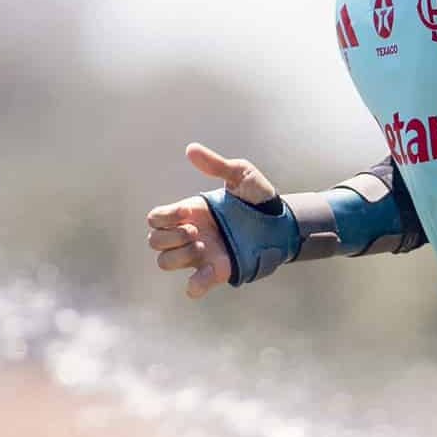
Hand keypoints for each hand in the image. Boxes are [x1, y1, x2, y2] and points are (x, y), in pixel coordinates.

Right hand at [145, 143, 279, 298]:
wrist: (282, 220)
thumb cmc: (259, 196)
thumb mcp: (240, 174)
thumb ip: (216, 164)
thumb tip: (191, 149)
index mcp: (191, 212)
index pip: (155, 218)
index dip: (164, 216)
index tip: (188, 211)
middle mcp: (190, 233)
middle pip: (154, 242)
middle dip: (169, 236)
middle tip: (195, 230)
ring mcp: (201, 254)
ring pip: (165, 262)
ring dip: (178, 255)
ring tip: (203, 245)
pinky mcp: (216, 271)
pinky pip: (193, 286)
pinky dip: (195, 285)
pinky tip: (211, 270)